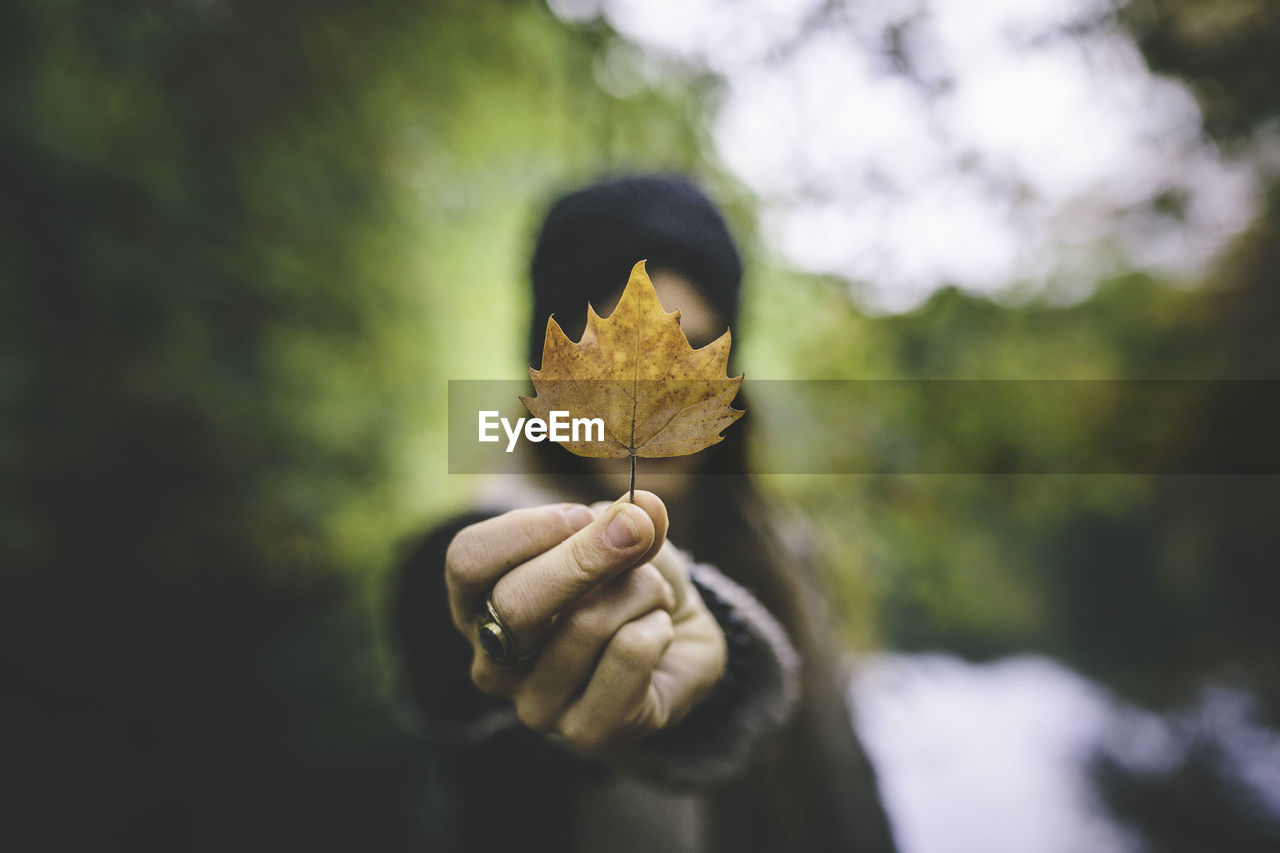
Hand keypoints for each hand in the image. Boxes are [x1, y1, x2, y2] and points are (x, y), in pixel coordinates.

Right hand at [444, 491, 726, 751]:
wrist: (676, 638)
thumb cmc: (625, 580)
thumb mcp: (622, 534)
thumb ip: (627, 518)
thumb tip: (641, 509)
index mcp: (477, 604)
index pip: (467, 561)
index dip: (525, 530)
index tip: (578, 514)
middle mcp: (493, 662)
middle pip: (516, 603)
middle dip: (586, 558)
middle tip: (635, 529)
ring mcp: (535, 706)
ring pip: (584, 625)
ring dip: (639, 591)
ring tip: (652, 595)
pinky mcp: (588, 733)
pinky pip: (628, 655)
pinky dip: (657, 627)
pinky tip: (659, 633)